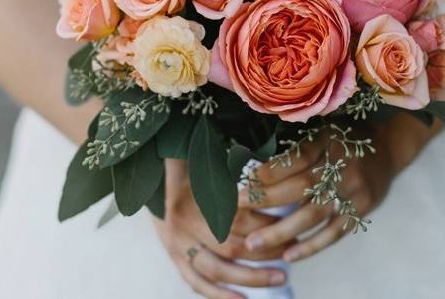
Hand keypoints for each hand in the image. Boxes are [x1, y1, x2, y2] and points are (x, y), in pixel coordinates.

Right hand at [153, 159, 288, 298]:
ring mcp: (177, 245)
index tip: (290, 222)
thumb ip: (226, 159)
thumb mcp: (204, 159)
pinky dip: (220, 296)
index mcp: (194, 195)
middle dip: (266, 251)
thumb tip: (259, 160)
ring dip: (251, 277)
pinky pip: (197, 283)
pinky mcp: (175, 259)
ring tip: (281, 277)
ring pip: (218, 269)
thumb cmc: (188, 167)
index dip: (266, 222)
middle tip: (293, 248)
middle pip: (232, 245)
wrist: (151, 181)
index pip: (237, 215)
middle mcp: (184, 223)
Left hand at [239, 114, 434, 262]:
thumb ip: (295, 143)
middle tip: (237, 210)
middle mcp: (343, 165)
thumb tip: (250, 158)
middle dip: (266, 201)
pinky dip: (310, 246)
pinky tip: (288, 255)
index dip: (271, 170)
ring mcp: (354, 190)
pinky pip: (333, 233)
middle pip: (301, 187)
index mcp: (328, 140)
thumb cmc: (342, 137)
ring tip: (253, 243)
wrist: (387, 147)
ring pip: (313, 215)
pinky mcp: (361, 210)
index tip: (245, 181)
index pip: (297, 157)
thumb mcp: (321, 128)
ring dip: (281, 231)